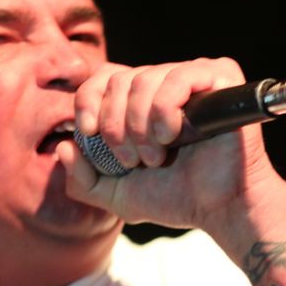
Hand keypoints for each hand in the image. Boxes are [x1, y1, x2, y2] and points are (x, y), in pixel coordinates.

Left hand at [56, 57, 280, 231]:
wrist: (220, 209)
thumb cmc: (176, 198)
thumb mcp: (116, 195)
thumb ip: (83, 179)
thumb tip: (64, 147)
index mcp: (142, 100)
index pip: (102, 77)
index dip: (87, 101)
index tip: (89, 134)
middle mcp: (166, 81)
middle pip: (119, 80)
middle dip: (116, 125)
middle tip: (134, 161)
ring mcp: (195, 76)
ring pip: (145, 78)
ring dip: (140, 125)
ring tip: (156, 157)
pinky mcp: (221, 76)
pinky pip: (178, 77)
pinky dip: (165, 110)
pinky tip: (172, 136)